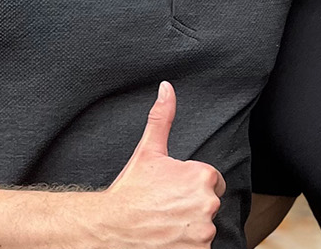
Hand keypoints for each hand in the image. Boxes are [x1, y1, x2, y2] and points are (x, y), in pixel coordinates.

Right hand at [101, 81, 224, 247]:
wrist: (109, 227)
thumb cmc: (129, 190)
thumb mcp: (147, 151)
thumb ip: (162, 118)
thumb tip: (167, 88)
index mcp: (203, 176)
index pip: (211, 182)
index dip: (189, 187)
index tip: (170, 192)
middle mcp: (208, 204)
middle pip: (207, 206)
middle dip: (190, 208)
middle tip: (164, 209)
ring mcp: (203, 232)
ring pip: (203, 228)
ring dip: (188, 229)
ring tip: (163, 225)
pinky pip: (200, 247)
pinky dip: (186, 245)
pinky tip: (167, 240)